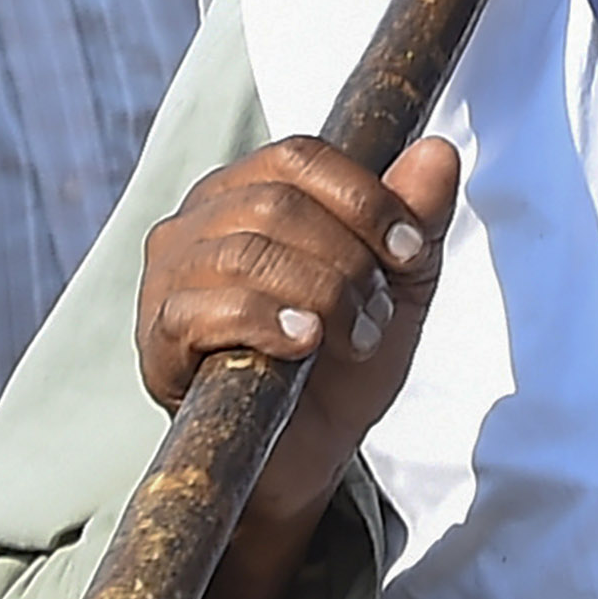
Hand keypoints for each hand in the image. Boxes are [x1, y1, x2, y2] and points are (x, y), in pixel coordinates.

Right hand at [134, 134, 460, 598]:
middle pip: (275, 203)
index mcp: (250, 191)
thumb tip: (440, 150)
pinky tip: (304, 343)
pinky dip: (269, 321)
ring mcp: (167, 278)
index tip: (409, 252)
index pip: (299, 156)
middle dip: (347, 259)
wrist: (311, 448)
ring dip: (321, 296)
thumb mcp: (399, 284)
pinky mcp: (158, 338)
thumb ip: (418, 218)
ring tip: (351, 338)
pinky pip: (205, 308)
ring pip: (244, 252)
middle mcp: (197, 222)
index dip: (364, 197)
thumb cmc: (348, 355)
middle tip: (375, 314)